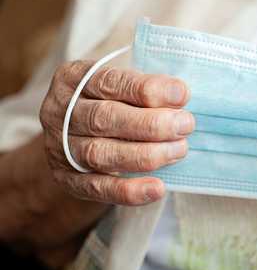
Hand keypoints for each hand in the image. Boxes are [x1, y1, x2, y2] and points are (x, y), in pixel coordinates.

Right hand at [40, 60, 194, 204]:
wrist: (77, 137)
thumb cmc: (113, 102)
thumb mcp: (123, 86)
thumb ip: (146, 90)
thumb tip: (180, 97)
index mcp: (73, 78)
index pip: (110, 82)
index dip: (147, 89)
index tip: (182, 95)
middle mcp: (59, 111)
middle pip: (104, 118)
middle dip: (151, 124)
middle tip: (186, 125)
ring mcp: (58, 147)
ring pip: (100, 153)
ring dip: (146, 155)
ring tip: (179, 150)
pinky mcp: (66, 179)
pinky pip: (97, 188)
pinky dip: (129, 191)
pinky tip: (157, 188)